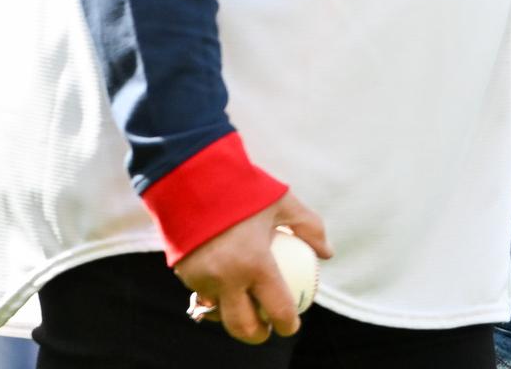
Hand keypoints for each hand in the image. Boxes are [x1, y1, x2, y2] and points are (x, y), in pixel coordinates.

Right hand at [173, 193, 331, 344]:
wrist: (192, 176)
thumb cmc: (243, 187)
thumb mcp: (283, 201)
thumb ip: (309, 227)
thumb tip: (326, 253)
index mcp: (255, 263)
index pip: (277, 309)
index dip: (288, 324)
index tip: (291, 324)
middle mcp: (227, 278)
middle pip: (243, 325)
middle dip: (258, 334)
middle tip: (266, 329)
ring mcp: (202, 278)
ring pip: (219, 312)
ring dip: (233, 316)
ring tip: (246, 310)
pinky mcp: (184, 272)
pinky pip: (202, 293)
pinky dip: (215, 296)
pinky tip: (225, 289)